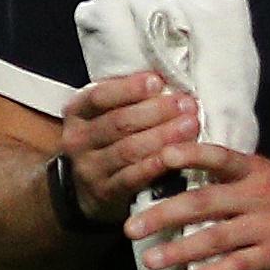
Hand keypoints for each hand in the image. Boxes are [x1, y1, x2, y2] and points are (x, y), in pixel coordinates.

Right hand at [60, 72, 198, 222]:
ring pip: (128, 150)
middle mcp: (78, 139)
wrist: (86, 186)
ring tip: (191, 125)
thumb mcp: (109, 111)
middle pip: (118, 123)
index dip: (128, 88)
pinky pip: (132, 177)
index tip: (157, 81)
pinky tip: (177, 156)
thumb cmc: (110, 138)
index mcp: (78, 112)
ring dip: (163, 136)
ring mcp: (89, 168)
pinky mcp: (105, 192)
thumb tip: (170, 77)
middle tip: (187, 104)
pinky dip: (156, 165)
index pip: (99, 96)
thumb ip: (132, 95)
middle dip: (156, 112)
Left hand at [123, 143, 269, 269]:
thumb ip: (239, 178)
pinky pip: (239, 264)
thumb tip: (192, 177)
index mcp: (258, 171)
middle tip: (132, 227)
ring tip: (152, 260)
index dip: (190, 154)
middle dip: (164, 214)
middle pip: (205, 201)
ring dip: (180, 249)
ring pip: (216, 237)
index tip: (160, 155)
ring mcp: (269, 225)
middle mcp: (261, 194)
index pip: (220, 157)